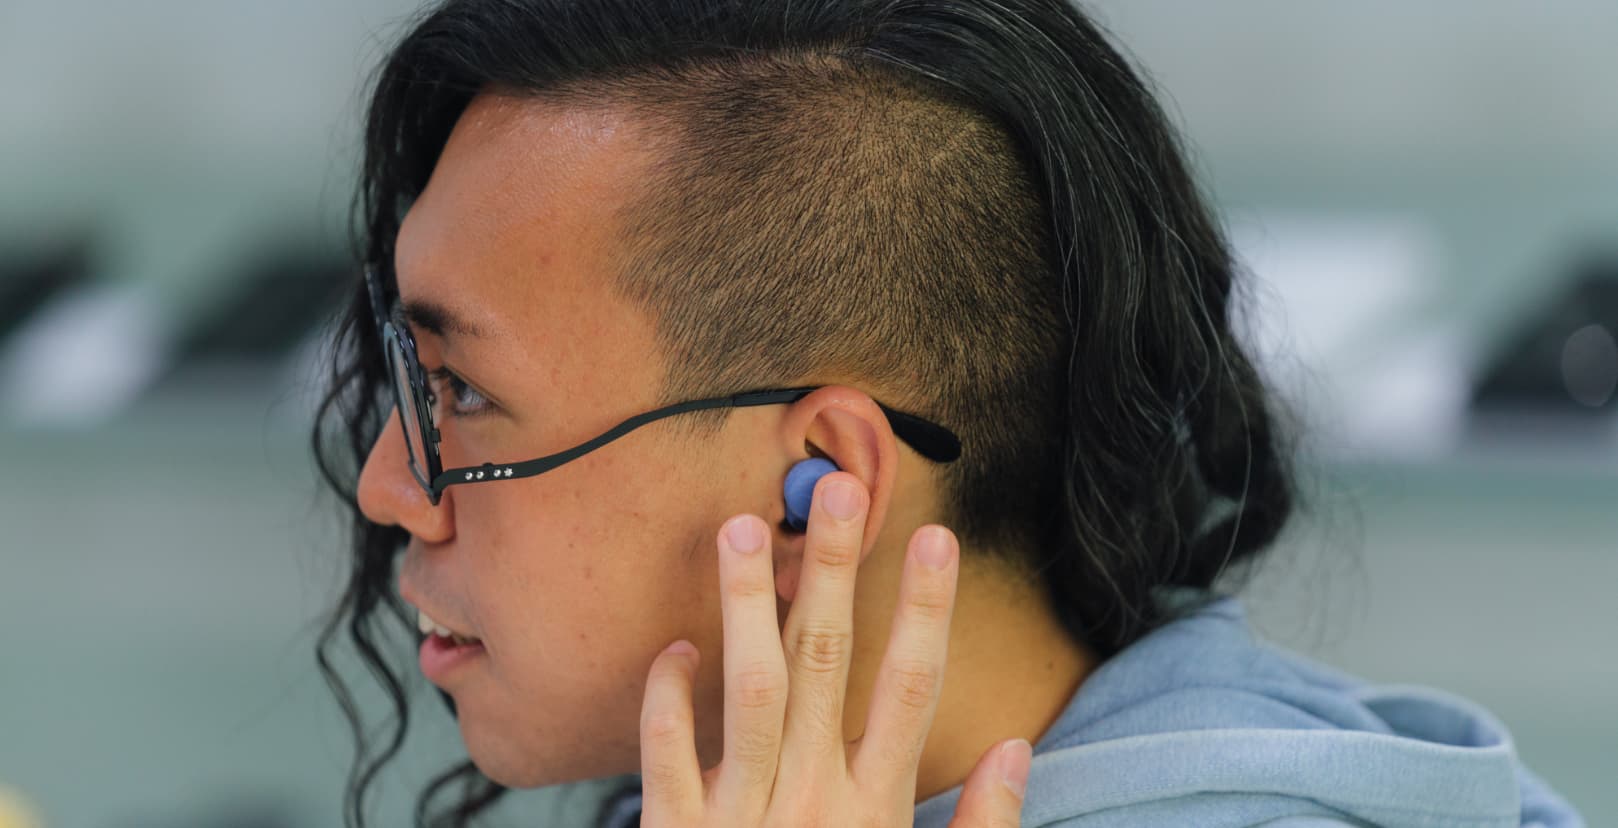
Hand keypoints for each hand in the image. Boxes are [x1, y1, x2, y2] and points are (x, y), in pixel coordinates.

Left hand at [638, 472, 1030, 826]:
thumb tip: (1021, 747)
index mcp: (875, 813)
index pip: (912, 690)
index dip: (926, 610)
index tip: (938, 536)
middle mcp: (812, 802)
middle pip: (827, 664)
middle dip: (835, 572)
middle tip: (838, 490)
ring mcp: (740, 817)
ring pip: (746, 690)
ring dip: (744, 605)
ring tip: (739, 527)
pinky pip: (665, 756)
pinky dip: (668, 698)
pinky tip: (677, 646)